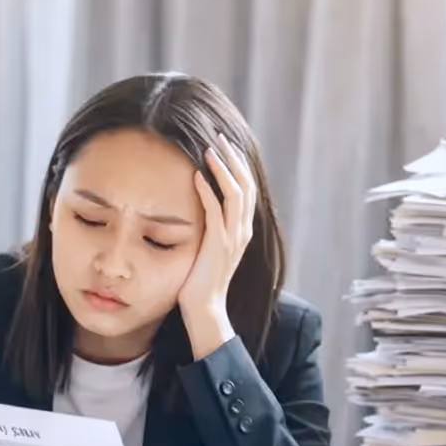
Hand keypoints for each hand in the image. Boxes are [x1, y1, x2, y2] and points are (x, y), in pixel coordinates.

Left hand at [179, 133, 255, 359]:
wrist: (204, 308)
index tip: (225, 145)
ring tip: (210, 149)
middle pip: (246, 184)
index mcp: (242, 229)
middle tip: (219, 137)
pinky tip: (197, 176)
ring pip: (236, 194)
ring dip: (223, 169)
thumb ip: (210, 225)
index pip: (247, 188)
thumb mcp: (209, 246)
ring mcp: (232, 238)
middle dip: (233, 158)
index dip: (238, 164)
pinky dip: (208, 191)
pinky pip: (216, 212)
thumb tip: (198, 203)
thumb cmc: (200, 279)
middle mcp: (242, 231)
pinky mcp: (218, 246)